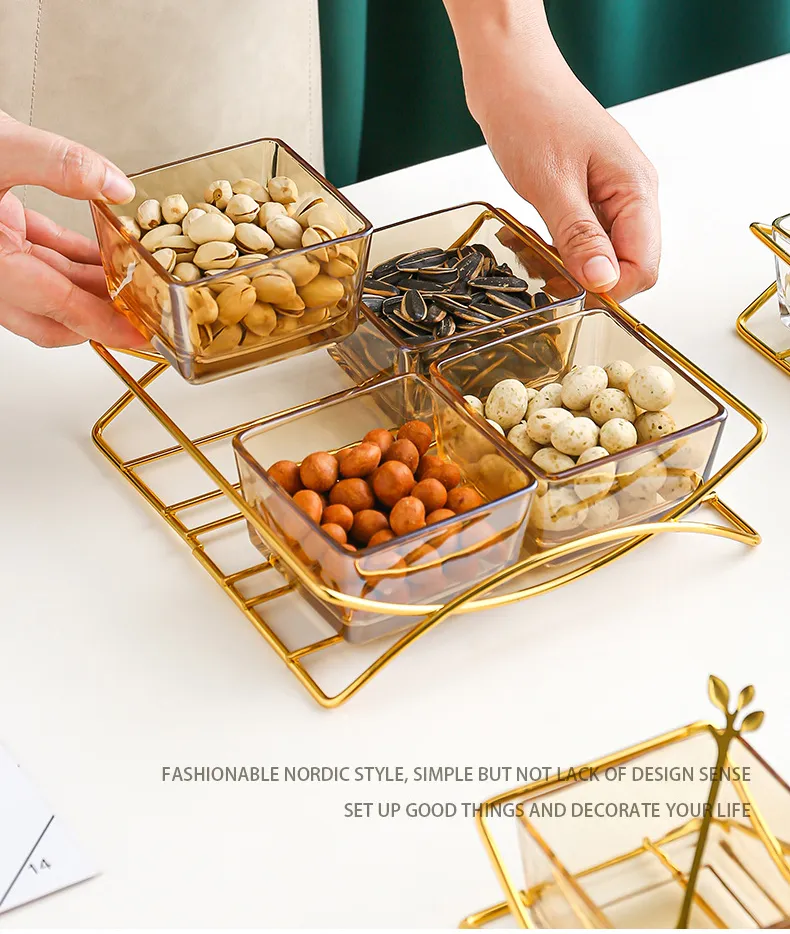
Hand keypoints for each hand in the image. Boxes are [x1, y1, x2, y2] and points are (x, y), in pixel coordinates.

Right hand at [0, 111, 145, 347]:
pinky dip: (71, 258)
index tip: (137, 333)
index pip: (60, 308)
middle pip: (53, 315)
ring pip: (49, 288)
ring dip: (90, 286)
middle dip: (99, 316)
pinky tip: (102, 251)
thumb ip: (57, 164)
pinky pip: (39, 257)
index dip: (104, 323)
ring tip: (133, 281)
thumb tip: (113, 183)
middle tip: (140, 313)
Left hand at [445, 2, 659, 300]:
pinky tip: (528, 241)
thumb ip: (579, 236)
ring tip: (529, 253)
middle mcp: (630, 193)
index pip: (645, 265)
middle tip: (544, 275)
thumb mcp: (551, 183)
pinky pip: (578, 238)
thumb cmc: (531, 112)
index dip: (611, 288)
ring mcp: (607, 193)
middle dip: (586, 280)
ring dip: (565, 265)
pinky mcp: (584, 193)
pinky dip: (554, 247)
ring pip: (599, 254)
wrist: (509, 73)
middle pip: (624, 264)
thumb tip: (603, 281)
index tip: (572, 293)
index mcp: (635, 188)